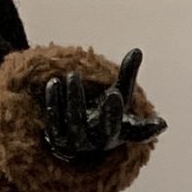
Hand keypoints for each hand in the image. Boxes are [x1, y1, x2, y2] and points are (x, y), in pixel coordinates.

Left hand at [43, 48, 165, 161]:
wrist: (76, 134)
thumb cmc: (102, 112)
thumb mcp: (118, 95)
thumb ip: (128, 75)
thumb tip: (137, 50)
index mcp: (117, 133)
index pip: (129, 130)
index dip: (132, 120)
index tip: (121, 96)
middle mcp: (98, 141)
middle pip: (104, 130)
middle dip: (109, 113)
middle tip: (112, 92)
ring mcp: (78, 142)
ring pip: (77, 124)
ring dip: (75, 100)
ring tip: (73, 76)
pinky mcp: (57, 140)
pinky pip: (54, 123)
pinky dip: (54, 102)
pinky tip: (53, 83)